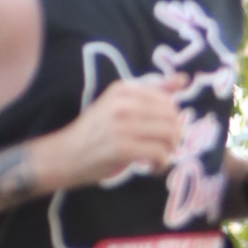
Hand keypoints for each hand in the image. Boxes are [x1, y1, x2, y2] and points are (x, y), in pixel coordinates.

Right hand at [48, 74, 187, 190]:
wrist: (63, 155)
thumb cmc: (92, 132)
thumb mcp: (118, 105)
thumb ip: (150, 92)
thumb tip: (183, 80)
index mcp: (123, 89)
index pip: (166, 100)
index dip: (172, 118)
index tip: (163, 132)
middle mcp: (124, 104)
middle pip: (171, 117)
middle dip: (175, 135)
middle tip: (166, 148)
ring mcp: (123, 126)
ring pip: (169, 135)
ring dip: (170, 150)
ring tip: (160, 158)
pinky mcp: (124, 148)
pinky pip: (159, 154)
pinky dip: (161, 163)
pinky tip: (151, 167)